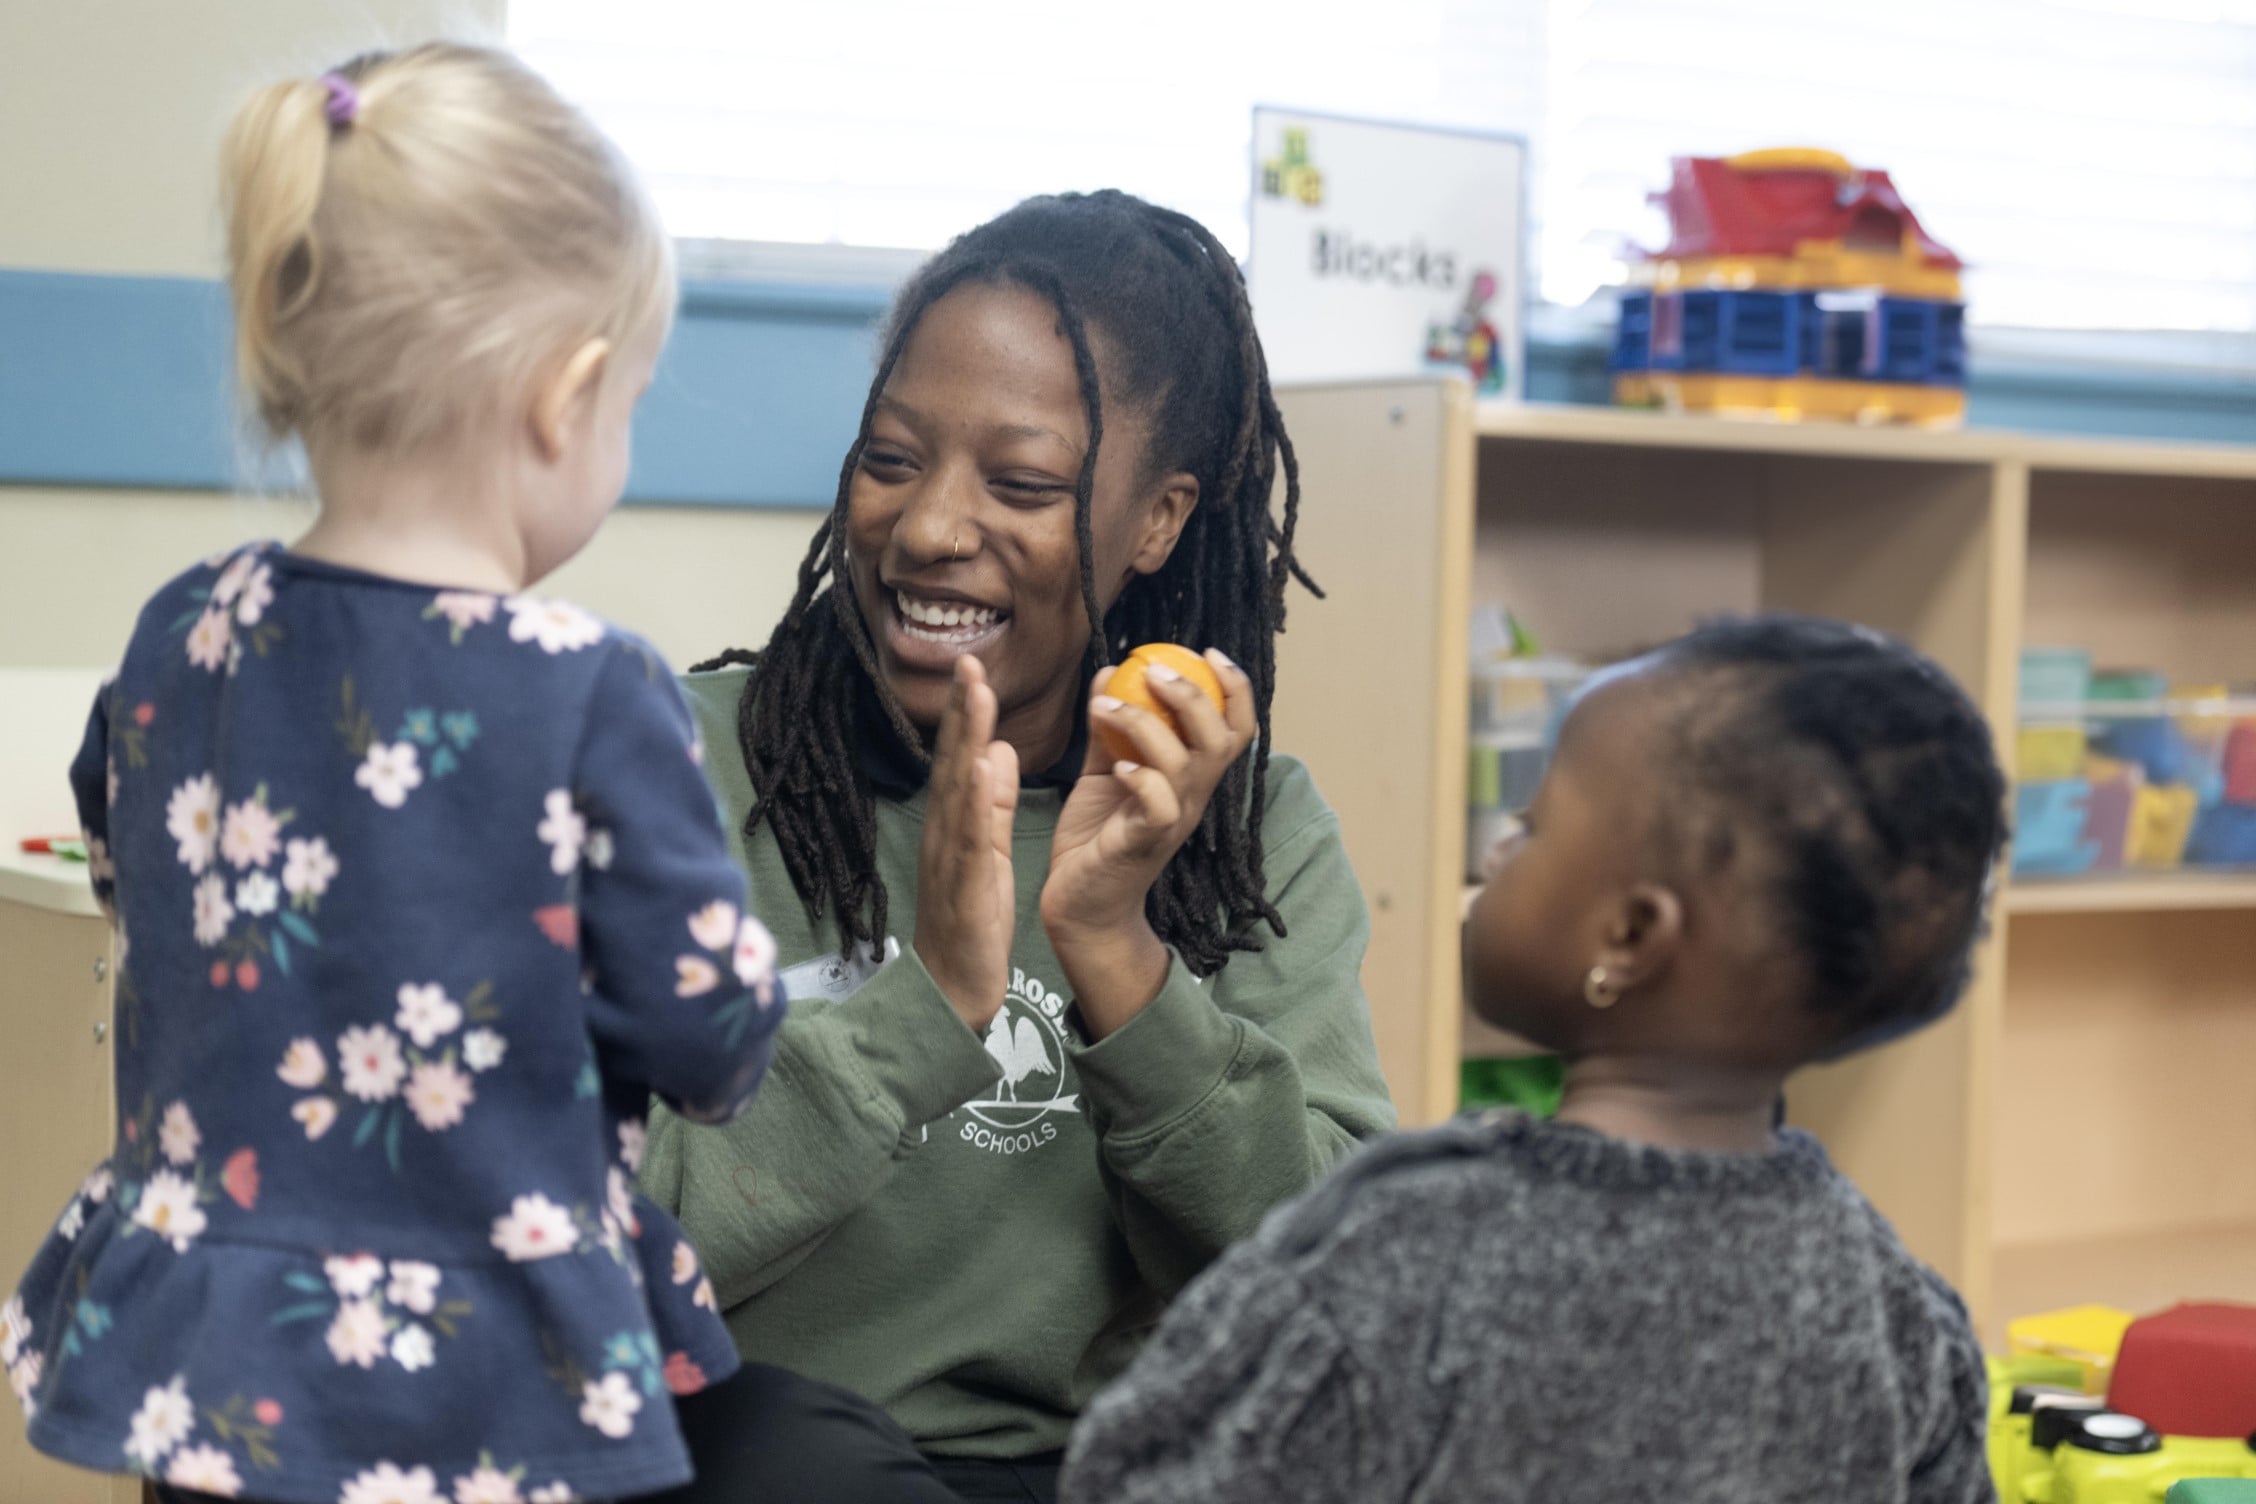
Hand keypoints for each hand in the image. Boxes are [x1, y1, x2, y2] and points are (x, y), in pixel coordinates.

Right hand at [914, 656, 1018, 1032]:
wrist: (954, 986)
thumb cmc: (969, 918)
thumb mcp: (987, 850)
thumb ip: (993, 802)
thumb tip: (1001, 750)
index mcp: (955, 822)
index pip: (962, 757)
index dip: (968, 712)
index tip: (975, 667)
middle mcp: (945, 830)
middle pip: (953, 761)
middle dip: (962, 711)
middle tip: (969, 661)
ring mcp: (948, 856)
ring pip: (956, 790)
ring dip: (965, 741)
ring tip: (977, 697)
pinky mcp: (961, 884)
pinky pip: (967, 838)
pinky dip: (973, 802)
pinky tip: (982, 771)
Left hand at [1041, 650, 1254, 1035]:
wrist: (1080, 904)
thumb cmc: (1097, 835)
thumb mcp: (1104, 769)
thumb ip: (1109, 725)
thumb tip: (1110, 670)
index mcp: (1192, 776)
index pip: (1236, 727)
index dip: (1236, 687)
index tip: (1209, 652)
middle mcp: (1193, 797)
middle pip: (1221, 738)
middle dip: (1193, 695)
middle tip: (1152, 670)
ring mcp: (1173, 821)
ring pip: (1186, 763)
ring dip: (1147, 724)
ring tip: (1107, 707)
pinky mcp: (1145, 843)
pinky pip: (1159, 805)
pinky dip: (1141, 778)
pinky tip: (1115, 767)